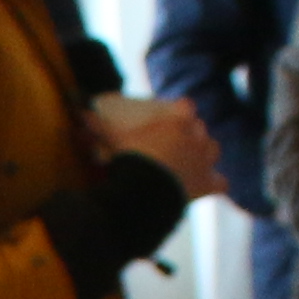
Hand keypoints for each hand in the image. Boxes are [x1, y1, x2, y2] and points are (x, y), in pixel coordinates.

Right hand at [88, 94, 217, 195]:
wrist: (144, 191)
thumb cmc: (130, 159)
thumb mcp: (112, 139)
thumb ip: (97, 126)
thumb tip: (78, 113)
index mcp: (177, 121)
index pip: (186, 106)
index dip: (180, 112)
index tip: (171, 120)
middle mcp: (197, 137)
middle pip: (200, 129)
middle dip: (191, 136)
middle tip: (174, 147)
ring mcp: (205, 160)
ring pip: (213, 150)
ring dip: (204, 156)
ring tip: (189, 164)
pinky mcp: (208, 184)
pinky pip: (220, 183)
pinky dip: (214, 185)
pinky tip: (204, 189)